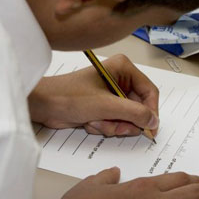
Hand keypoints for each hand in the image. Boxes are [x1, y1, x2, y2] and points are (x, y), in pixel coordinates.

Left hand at [28, 54, 158, 136]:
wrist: (45, 105)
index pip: (149, 91)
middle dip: (125, 121)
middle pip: (139, 108)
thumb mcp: (106, 105)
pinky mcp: (105, 106)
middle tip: (115, 127)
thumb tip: (154, 122)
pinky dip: (104, 126)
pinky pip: (116, 122)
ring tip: (96, 121)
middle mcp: (120, 79)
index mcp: (123, 68)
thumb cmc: (70, 96)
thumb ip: (134, 113)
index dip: (151, 111)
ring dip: (113, 126)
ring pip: (127, 118)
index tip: (150, 129)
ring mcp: (112, 94)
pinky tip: (90, 122)